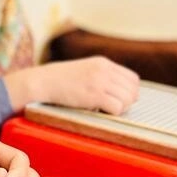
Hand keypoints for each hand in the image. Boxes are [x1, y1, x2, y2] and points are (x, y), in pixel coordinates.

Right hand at [4, 57, 139, 114]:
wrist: (43, 81)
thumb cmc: (61, 79)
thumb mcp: (85, 69)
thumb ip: (102, 75)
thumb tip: (121, 93)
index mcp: (103, 63)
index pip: (133, 78)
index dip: (129, 91)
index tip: (119, 98)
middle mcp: (105, 70)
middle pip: (133, 90)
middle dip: (126, 101)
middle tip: (112, 106)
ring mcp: (100, 81)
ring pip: (128, 99)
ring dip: (120, 108)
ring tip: (105, 109)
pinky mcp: (94, 95)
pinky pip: (117, 108)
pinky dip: (112, 113)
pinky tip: (100, 111)